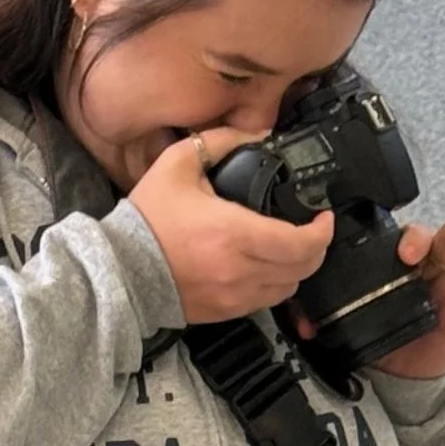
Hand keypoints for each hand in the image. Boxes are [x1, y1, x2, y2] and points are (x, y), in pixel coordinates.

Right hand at [129, 132, 334, 324]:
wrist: (121, 269)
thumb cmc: (149, 218)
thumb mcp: (179, 163)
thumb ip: (222, 141)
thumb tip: (259, 134)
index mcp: (234, 233)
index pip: (300, 243)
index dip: (322, 231)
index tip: (323, 217)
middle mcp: (240, 269)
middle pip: (303, 268)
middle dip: (316, 248)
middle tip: (313, 230)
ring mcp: (235, 295)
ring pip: (288, 288)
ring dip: (297, 268)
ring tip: (291, 248)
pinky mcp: (226, 311)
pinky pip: (266, 301)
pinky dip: (274, 284)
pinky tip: (266, 266)